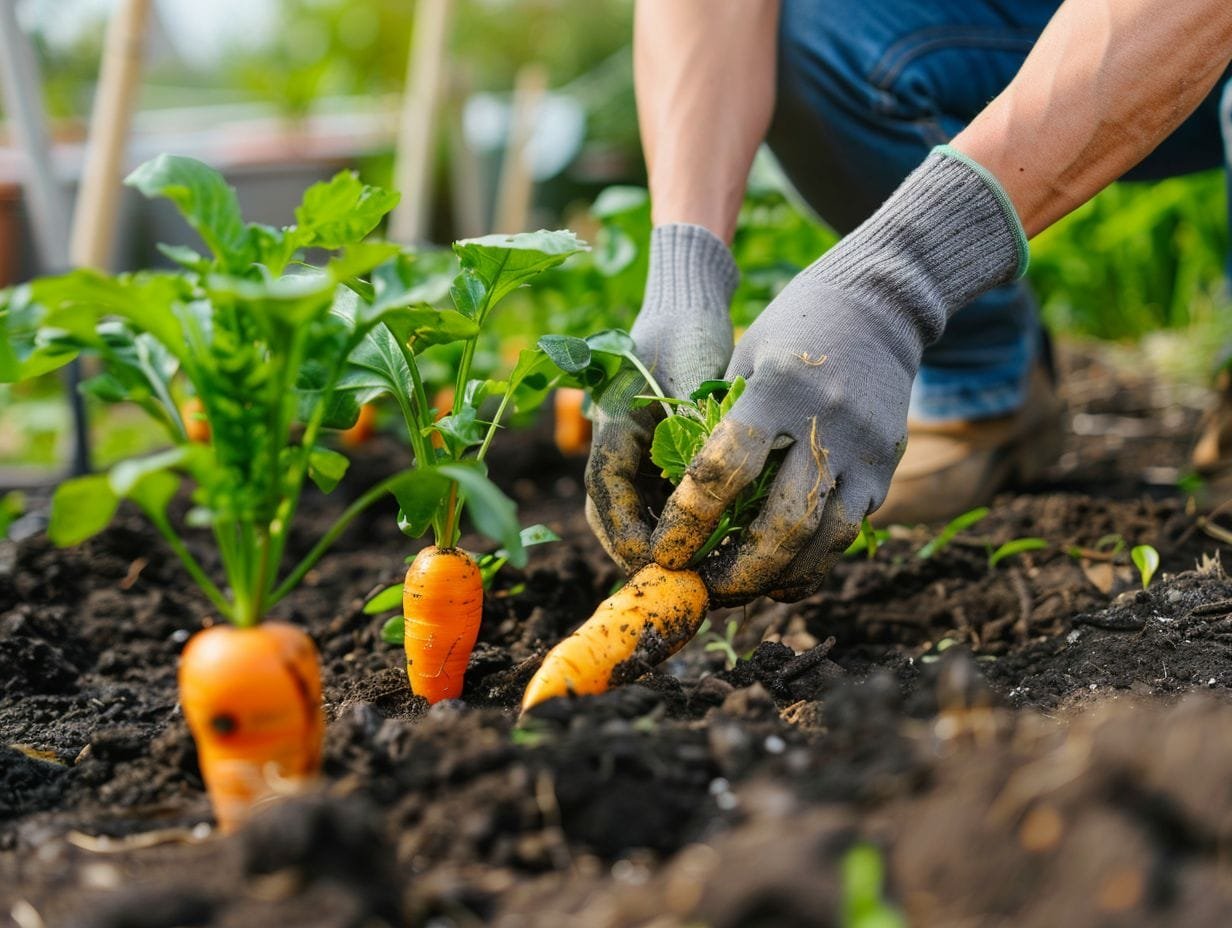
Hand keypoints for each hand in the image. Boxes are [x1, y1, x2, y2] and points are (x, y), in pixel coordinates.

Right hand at [585, 223, 737, 571]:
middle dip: (645, 554)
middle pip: (613, 517)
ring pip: (634, 515)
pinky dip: (679, 526)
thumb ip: (693, 431)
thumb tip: (703, 495)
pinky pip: (655, 503)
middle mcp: (612, 446)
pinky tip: (717, 541)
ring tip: (704, 572)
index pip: (606, 494)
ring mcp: (628, 454)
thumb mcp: (691, 379)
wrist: (684, 304)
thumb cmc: (685, 333)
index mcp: (610, 426)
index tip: (662, 564)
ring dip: (662, 545)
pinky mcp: (649, 456)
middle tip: (687, 584)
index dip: (629, 536)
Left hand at [650, 281, 915, 603]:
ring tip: (739, 591)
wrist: (881, 305)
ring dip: (777, 578)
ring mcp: (863, 449)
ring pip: (822, 540)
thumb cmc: (792, 327)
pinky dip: (812, 562)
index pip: (725, 469)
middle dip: (738, 571)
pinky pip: (847, 531)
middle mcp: (826, 422)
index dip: (690, 520)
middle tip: (705, 590)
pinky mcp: (885, 467)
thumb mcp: (743, 355)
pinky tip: (781, 577)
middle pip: (782, 523)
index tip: (666, 551)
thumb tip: (679, 498)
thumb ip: (717, 421)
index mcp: (777, 387)